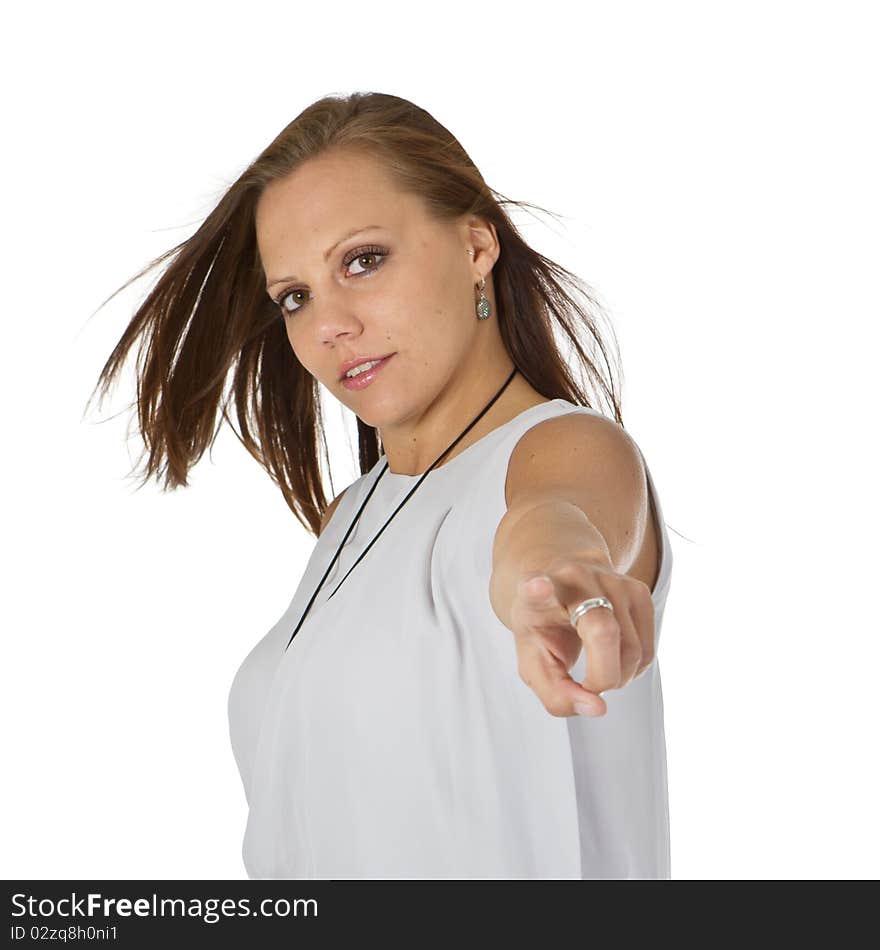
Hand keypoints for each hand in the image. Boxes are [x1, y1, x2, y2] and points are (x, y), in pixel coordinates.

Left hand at [507, 555, 655, 717]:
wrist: (562, 586)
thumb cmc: (545, 628)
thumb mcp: (535, 664)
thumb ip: (556, 695)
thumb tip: (598, 708)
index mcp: (535, 594)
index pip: (535, 589)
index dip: (537, 589)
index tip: (537, 586)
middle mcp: (574, 578)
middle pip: (602, 632)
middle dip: (602, 677)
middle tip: (587, 686)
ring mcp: (611, 580)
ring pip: (632, 649)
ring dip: (619, 677)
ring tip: (597, 670)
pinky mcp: (639, 590)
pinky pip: (647, 650)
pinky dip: (633, 668)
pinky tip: (613, 657)